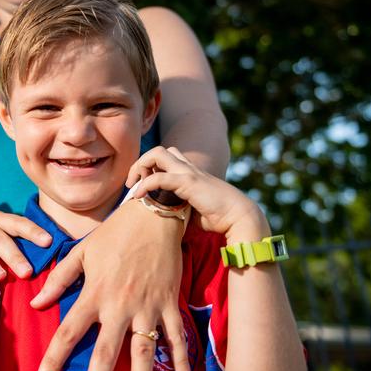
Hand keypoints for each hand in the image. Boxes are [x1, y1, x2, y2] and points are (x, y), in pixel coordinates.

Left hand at [30, 199, 192, 370]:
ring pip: (143, 353)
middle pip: (106, 353)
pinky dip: (182, 362)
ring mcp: (147, 307)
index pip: (69, 332)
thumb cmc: (114, 233)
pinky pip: (176, 338)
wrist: (153, 215)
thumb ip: (59, 278)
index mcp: (95, 293)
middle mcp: (120, 306)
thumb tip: (36, 302)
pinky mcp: (168, 304)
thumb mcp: (81, 251)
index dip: (53, 360)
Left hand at [127, 146, 267, 237]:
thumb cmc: (218, 217)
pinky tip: (139, 196)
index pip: (166, 157)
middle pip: (159, 150)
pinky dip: (145, 184)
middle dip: (140, 162)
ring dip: (140, 166)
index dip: (150, 167)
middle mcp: (188, 168)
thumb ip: (178, 208)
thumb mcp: (192, 211)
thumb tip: (163, 220)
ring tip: (133, 185)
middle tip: (132, 182)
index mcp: (190, 172)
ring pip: (157, 154)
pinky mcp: (188, 182)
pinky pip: (159, 177)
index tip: (140, 186)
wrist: (239, 217)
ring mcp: (188, 172)